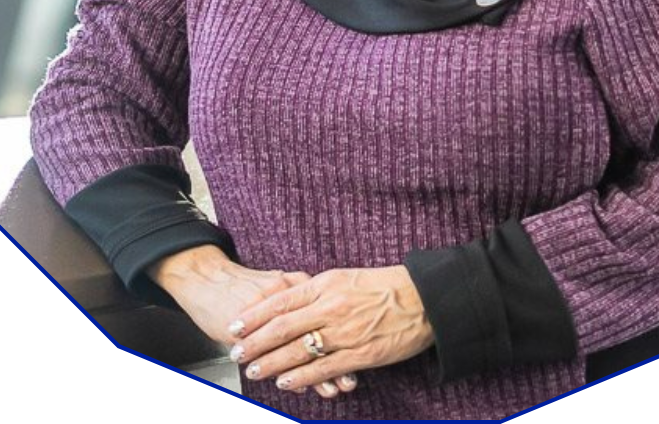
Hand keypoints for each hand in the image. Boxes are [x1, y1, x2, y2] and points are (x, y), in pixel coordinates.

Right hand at [148, 245, 355, 398]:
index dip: (344, 331)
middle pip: (317, 327)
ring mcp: (265, 310)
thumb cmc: (243, 283)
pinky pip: (272, 351)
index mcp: (294, 283)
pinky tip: (296, 384)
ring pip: (297, 343)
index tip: (362, 349)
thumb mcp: (276, 282)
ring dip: (317, 370)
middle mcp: (284, 293)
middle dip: (337, 354)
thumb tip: (323, 313)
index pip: (325, 310)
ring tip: (333, 388)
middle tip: (352, 376)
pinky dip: (286, 369)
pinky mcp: (246, 326)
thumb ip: (299, 296)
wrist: (205, 278)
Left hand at [231, 265, 433, 396]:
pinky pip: (323, 369)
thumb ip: (319, 290)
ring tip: (253, 369)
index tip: (235, 324)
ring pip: (298, 350)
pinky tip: (285, 382)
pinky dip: (301, 377)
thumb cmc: (385, 286)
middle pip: (282, 326)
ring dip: (272, 362)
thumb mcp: (347, 277)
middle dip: (255, 341)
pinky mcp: (359, 355)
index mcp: (327, 284)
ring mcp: (344, 332)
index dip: (255, 315)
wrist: (423, 298)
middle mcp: (331, 307)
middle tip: (235, 351)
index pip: (281, 300)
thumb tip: (292, 300)